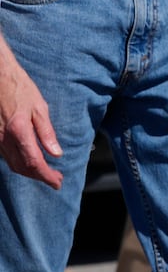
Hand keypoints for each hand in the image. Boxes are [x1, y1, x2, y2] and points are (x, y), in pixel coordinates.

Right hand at [0, 44, 62, 187]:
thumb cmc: (20, 89)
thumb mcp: (39, 107)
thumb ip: (47, 132)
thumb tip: (57, 153)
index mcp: (19, 132)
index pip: (34, 162)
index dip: (47, 176)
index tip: (58, 182)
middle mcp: (4, 140)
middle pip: (22, 168)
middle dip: (40, 177)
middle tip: (56, 180)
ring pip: (12, 164)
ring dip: (30, 172)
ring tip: (46, 174)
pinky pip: (6, 157)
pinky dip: (19, 163)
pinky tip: (30, 162)